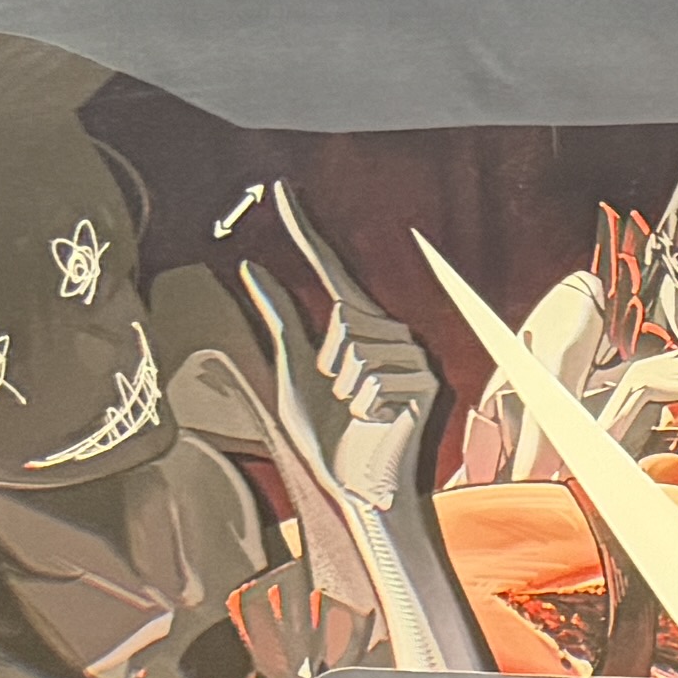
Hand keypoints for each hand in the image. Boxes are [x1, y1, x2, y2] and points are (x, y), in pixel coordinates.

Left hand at [246, 188, 438, 510]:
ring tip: (360, 413)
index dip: (304, 230)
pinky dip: (367, 406)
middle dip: (329, 363)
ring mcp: (412, 356)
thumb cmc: (327, 437)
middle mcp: (390, 333)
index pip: (329, 268)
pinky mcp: (427, 382)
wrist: (359, 488)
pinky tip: (378, 422)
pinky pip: (377, 378)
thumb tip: (250, 265)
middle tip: (343, 400)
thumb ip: (279, 319)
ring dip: (346, 390)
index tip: (281, 190)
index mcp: (356, 327)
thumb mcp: (292, 372)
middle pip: (344, 317)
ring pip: (358, 349)